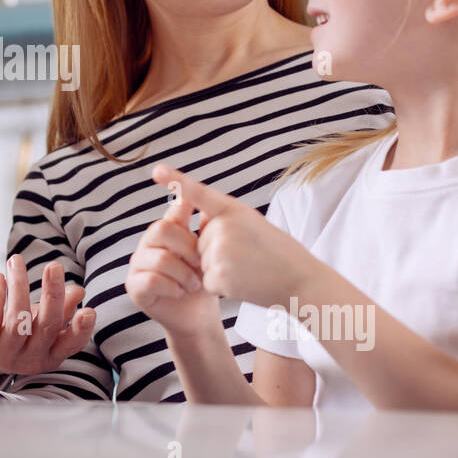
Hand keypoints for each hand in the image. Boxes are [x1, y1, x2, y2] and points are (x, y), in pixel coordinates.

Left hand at [0, 255, 93, 386]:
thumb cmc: (15, 335)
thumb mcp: (40, 322)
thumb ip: (62, 308)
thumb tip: (79, 291)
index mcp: (50, 354)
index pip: (71, 344)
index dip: (82, 330)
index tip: (89, 310)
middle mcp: (30, 359)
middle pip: (47, 326)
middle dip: (52, 294)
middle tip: (54, 266)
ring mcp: (4, 356)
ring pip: (17, 319)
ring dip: (18, 285)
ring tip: (15, 261)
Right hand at [127, 187, 218, 338]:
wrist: (199, 316)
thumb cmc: (203, 282)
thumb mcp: (208, 254)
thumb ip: (207, 229)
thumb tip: (208, 201)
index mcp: (168, 230)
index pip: (173, 208)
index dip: (176, 191)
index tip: (177, 178)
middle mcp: (149, 242)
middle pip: (161, 229)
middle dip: (187, 248)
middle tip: (201, 265)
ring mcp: (138, 264)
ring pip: (159, 258)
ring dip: (183, 274)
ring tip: (195, 284)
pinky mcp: (134, 286)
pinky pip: (151, 280)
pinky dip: (172, 287)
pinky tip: (181, 292)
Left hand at [150, 164, 318, 306]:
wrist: (301, 281)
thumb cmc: (280, 253)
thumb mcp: (254, 225)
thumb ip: (225, 220)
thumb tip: (200, 223)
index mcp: (233, 209)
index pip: (199, 193)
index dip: (176, 180)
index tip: (157, 170)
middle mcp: (223, 226)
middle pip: (201, 242)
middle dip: (219, 253)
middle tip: (251, 256)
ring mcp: (219, 251)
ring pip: (203, 263)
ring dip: (222, 271)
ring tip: (250, 269)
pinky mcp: (217, 275)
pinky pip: (207, 281)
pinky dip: (222, 287)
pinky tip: (244, 283)